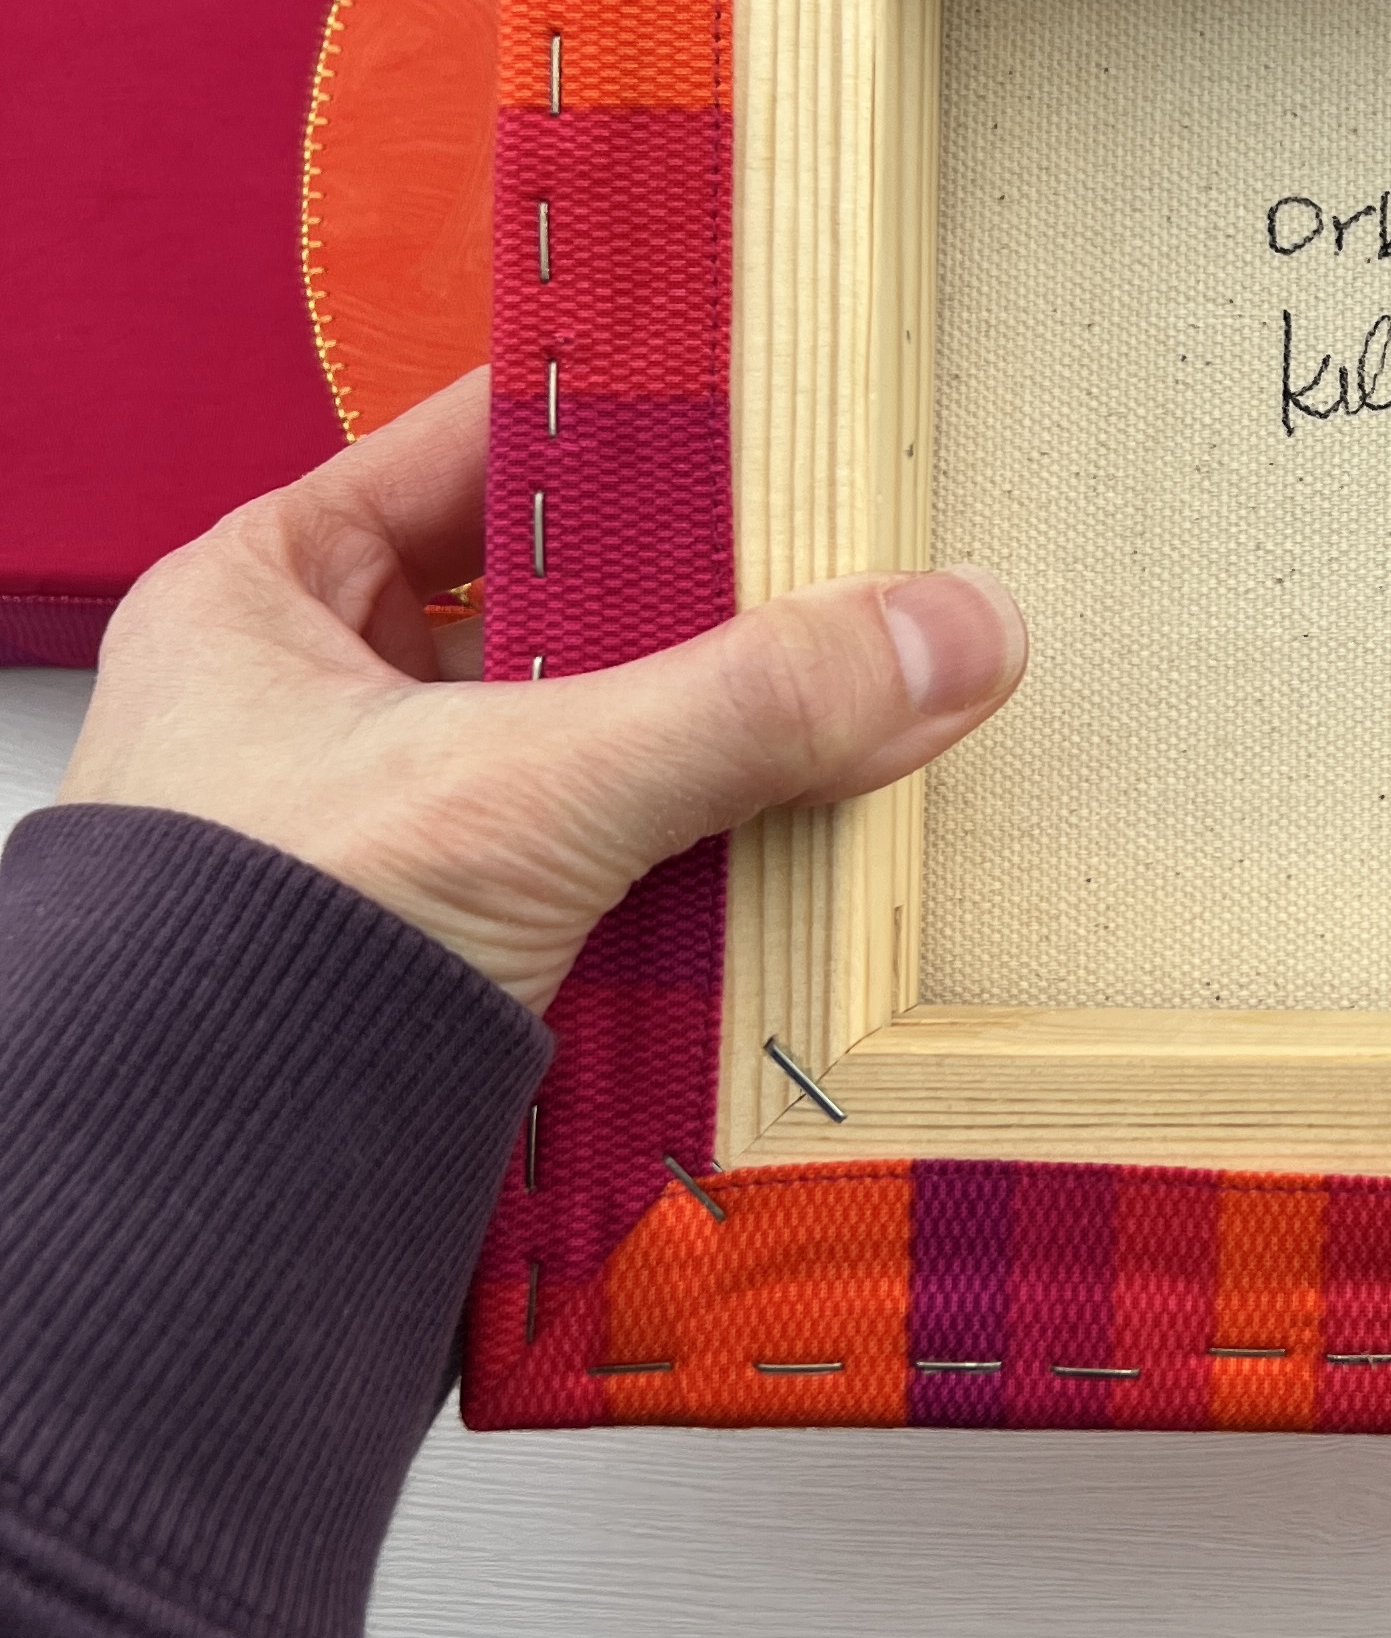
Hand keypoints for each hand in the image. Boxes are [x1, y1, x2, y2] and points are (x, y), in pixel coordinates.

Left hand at [58, 371, 1023, 1012]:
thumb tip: (946, 629)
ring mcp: (378, 837)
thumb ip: (750, 700)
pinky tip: (793, 844)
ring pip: (587, 741)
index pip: (473, 450)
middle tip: (835, 566)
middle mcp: (303, 706)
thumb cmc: (240, 975)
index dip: (616, 423)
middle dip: (696, 601)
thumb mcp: (535, 787)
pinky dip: (689, 861)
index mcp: (257, 597)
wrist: (198, 1227)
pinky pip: (600, 867)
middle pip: (554, 603)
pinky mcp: (444, 955)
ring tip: (845, 698)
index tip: (762, 409)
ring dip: (705, 743)